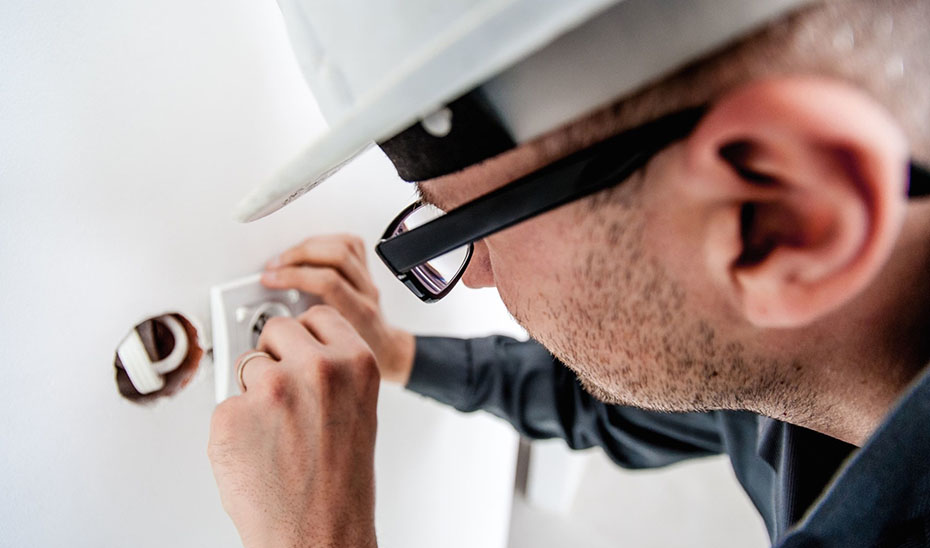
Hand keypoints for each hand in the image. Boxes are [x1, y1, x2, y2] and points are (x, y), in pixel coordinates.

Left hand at [207, 306, 379, 547]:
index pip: (317, 316)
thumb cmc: (340, 485)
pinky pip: (225, 404)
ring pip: (246, 365)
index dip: (304, 336)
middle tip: (284, 395)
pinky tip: (257, 452)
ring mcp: (271, 389)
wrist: (318, 536)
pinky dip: (234, 427)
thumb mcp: (358, 411)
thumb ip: (333, 372)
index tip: (299, 347)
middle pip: (277, 330)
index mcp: (355, 362)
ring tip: (275, 433)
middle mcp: (316, 368)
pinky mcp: (231, 414)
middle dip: (275, 356)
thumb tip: (296, 351)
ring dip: (253, 392)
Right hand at [262, 234, 414, 383]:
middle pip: (337, 256)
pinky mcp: (366, 269)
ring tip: (286, 257)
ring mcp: (369, 279)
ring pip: (343, 245)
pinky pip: (349, 243)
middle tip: (274, 267)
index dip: (294, 276)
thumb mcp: (327, 353)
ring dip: (308, 246)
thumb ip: (303, 336)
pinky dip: (324, 241)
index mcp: (359, 313)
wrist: (383, 350)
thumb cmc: (356, 355)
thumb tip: (270, 321)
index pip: (328, 282)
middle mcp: (367, 292)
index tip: (270, 279)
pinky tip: (308, 249)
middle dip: (298, 256)